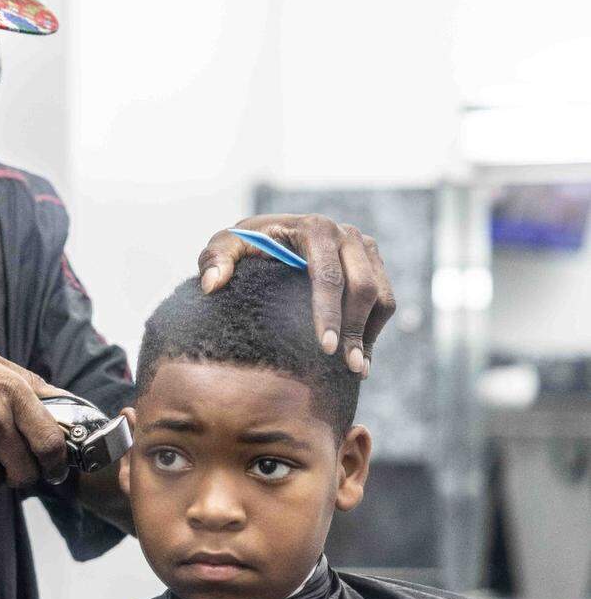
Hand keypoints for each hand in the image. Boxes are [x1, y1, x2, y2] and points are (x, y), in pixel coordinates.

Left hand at [197, 214, 395, 374]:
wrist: (272, 237)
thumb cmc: (247, 245)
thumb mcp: (226, 246)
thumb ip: (215, 259)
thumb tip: (212, 284)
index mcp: (314, 228)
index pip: (327, 275)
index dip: (329, 313)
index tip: (326, 349)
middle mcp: (346, 234)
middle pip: (362, 287)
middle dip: (354, 330)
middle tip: (347, 368)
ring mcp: (364, 248)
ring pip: (381, 296)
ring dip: (370, 335)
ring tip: (357, 370)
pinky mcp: (374, 264)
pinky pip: (385, 301)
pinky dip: (375, 331)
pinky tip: (361, 359)